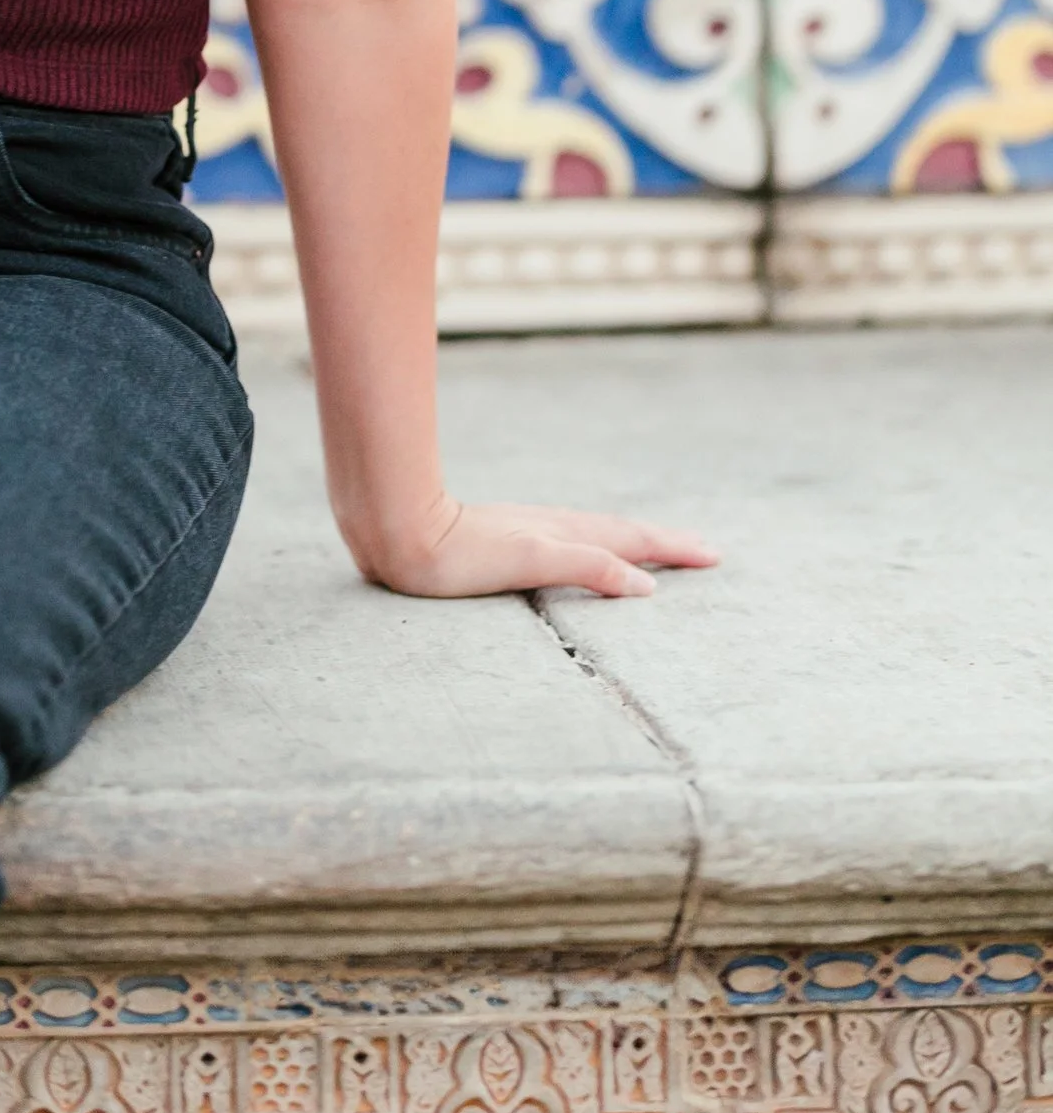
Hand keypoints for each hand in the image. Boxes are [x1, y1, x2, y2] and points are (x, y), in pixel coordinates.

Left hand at [354, 493, 718, 601]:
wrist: (399, 531)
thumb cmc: (459, 555)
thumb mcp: (529, 562)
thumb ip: (586, 567)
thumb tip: (646, 584)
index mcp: (564, 535)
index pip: (630, 541)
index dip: (672, 550)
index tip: (713, 555)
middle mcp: (552, 529)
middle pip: (620, 534)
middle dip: (664, 544)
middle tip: (706, 551)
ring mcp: (531, 532)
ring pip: (596, 535)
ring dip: (634, 543)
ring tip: (660, 550)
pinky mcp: (508, 542)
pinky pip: (571, 542)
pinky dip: (597, 547)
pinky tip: (587, 554)